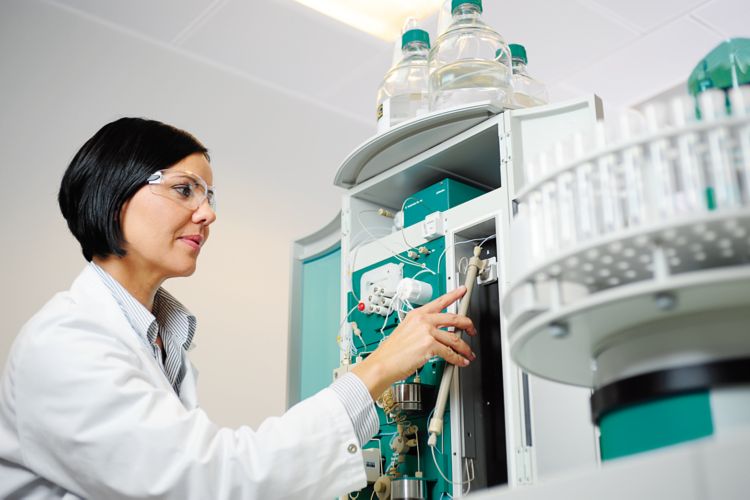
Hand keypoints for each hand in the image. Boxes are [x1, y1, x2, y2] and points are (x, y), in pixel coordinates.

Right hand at [351, 286, 476, 399]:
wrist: (383, 364)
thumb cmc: (392, 352)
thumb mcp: (406, 332)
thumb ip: (423, 329)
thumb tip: (440, 334)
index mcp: (417, 314)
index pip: (440, 301)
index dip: (454, 295)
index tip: (462, 290)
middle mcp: (423, 320)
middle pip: (454, 318)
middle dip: (468, 325)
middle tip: (472, 330)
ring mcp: (426, 331)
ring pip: (455, 339)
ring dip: (465, 348)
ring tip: (468, 354)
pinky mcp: (429, 345)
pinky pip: (450, 353)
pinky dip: (457, 359)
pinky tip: (459, 362)